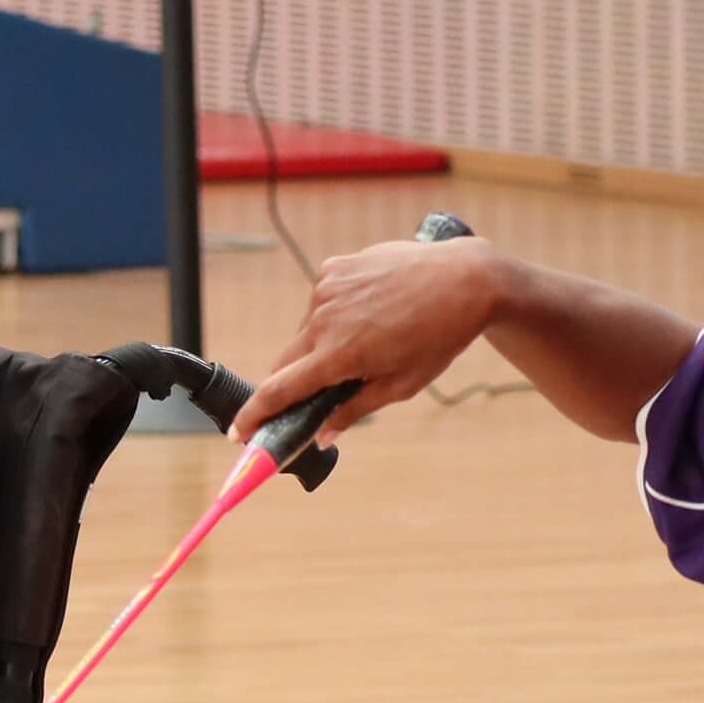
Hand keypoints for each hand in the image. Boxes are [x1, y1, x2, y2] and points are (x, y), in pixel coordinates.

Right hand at [232, 236, 507, 445]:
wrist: (465, 279)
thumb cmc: (439, 336)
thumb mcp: (401, 385)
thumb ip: (354, 409)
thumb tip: (322, 435)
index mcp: (339, 355)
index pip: (279, 390)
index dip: (254, 414)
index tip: (238, 432)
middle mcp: (323, 319)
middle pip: (287, 362)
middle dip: (295, 382)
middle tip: (317, 392)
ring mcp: (326, 289)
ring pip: (306, 332)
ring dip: (321, 345)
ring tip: (368, 340)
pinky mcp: (334, 267)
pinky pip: (322, 302)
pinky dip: (335, 315)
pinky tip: (371, 312)